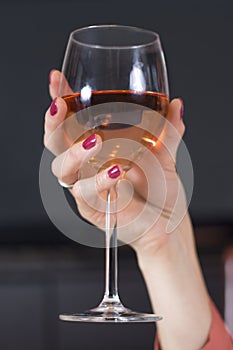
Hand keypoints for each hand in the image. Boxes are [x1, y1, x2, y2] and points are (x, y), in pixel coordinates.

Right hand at [44, 70, 185, 255]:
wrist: (167, 222)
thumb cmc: (160, 189)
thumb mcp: (165, 155)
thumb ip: (169, 131)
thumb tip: (177, 104)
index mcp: (98, 146)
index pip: (72, 121)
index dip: (60, 99)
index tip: (56, 78)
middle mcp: (87, 165)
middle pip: (55, 142)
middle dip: (52, 122)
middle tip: (58, 105)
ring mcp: (86, 185)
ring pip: (62, 169)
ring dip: (73, 154)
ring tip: (94, 142)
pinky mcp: (91, 208)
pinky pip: (84, 193)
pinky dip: (98, 181)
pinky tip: (115, 171)